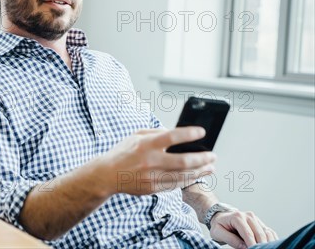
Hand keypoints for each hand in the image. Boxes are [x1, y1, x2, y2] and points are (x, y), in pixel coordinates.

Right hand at [96, 127, 215, 195]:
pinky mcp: (153, 188)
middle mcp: (150, 161)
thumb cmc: (123, 152)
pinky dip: (188, 180)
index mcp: (146, 144)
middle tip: (213, 156)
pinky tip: (196, 175)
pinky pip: (176, 184)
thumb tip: (176, 133)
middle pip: (183, 161)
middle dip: (202, 159)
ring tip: (211, 167)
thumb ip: (156, 132)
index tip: (202, 132)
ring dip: (200, 172)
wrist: (108, 175)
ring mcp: (152, 177)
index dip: (189, 134)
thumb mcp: (136, 136)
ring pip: (183, 176)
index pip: (172, 137)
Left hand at [210, 210, 278, 248]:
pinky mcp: (260, 223)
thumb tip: (245, 247)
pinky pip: (269, 232)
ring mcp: (256, 219)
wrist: (221, 217)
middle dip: (261, 246)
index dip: (252, 245)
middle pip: (260, 234)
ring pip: (267, 233)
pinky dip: (271, 240)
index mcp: (237, 217)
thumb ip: (231, 239)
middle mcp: (249, 216)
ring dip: (268, 243)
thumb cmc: (219, 226)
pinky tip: (269, 247)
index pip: (248, 234)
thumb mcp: (218, 232)